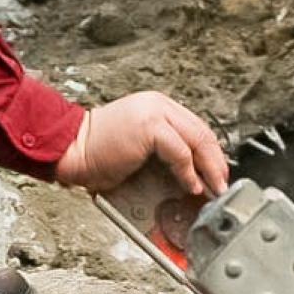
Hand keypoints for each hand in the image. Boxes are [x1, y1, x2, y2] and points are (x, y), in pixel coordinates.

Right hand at [53, 91, 228, 196]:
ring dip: (209, 169)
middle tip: (222, 186)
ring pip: (197, 140)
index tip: (218, 176)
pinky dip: (189, 171)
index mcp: (158, 108)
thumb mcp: (141, 149)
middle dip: (217, 163)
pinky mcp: (150, 125)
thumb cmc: (99, 154)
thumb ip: (167, 153)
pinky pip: (181, 152)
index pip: (197, 130)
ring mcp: (154, 112)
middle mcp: (158, 105)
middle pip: (203, 134)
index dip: (212, 155)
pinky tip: (191, 186)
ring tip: (212, 189)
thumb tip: (194, 175)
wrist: (72, 150)